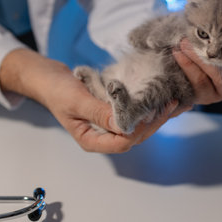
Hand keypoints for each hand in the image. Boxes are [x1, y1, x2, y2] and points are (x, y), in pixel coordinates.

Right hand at [0, 48, 190, 152]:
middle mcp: (102, 136)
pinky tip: (159, 97)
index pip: (122, 142)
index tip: (152, 111)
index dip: (139, 130)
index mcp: (91, 140)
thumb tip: (125, 125)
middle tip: (170, 104)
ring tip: (171, 101)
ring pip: (136, 126)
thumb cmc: (58, 91)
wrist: (50, 79)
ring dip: (154, 115)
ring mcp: (108, 125)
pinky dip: (146, 107)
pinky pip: (132, 114)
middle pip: (134, 136)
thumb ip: (100, 113)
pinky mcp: (112, 113)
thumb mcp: (77, 101)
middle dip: (153, 122)